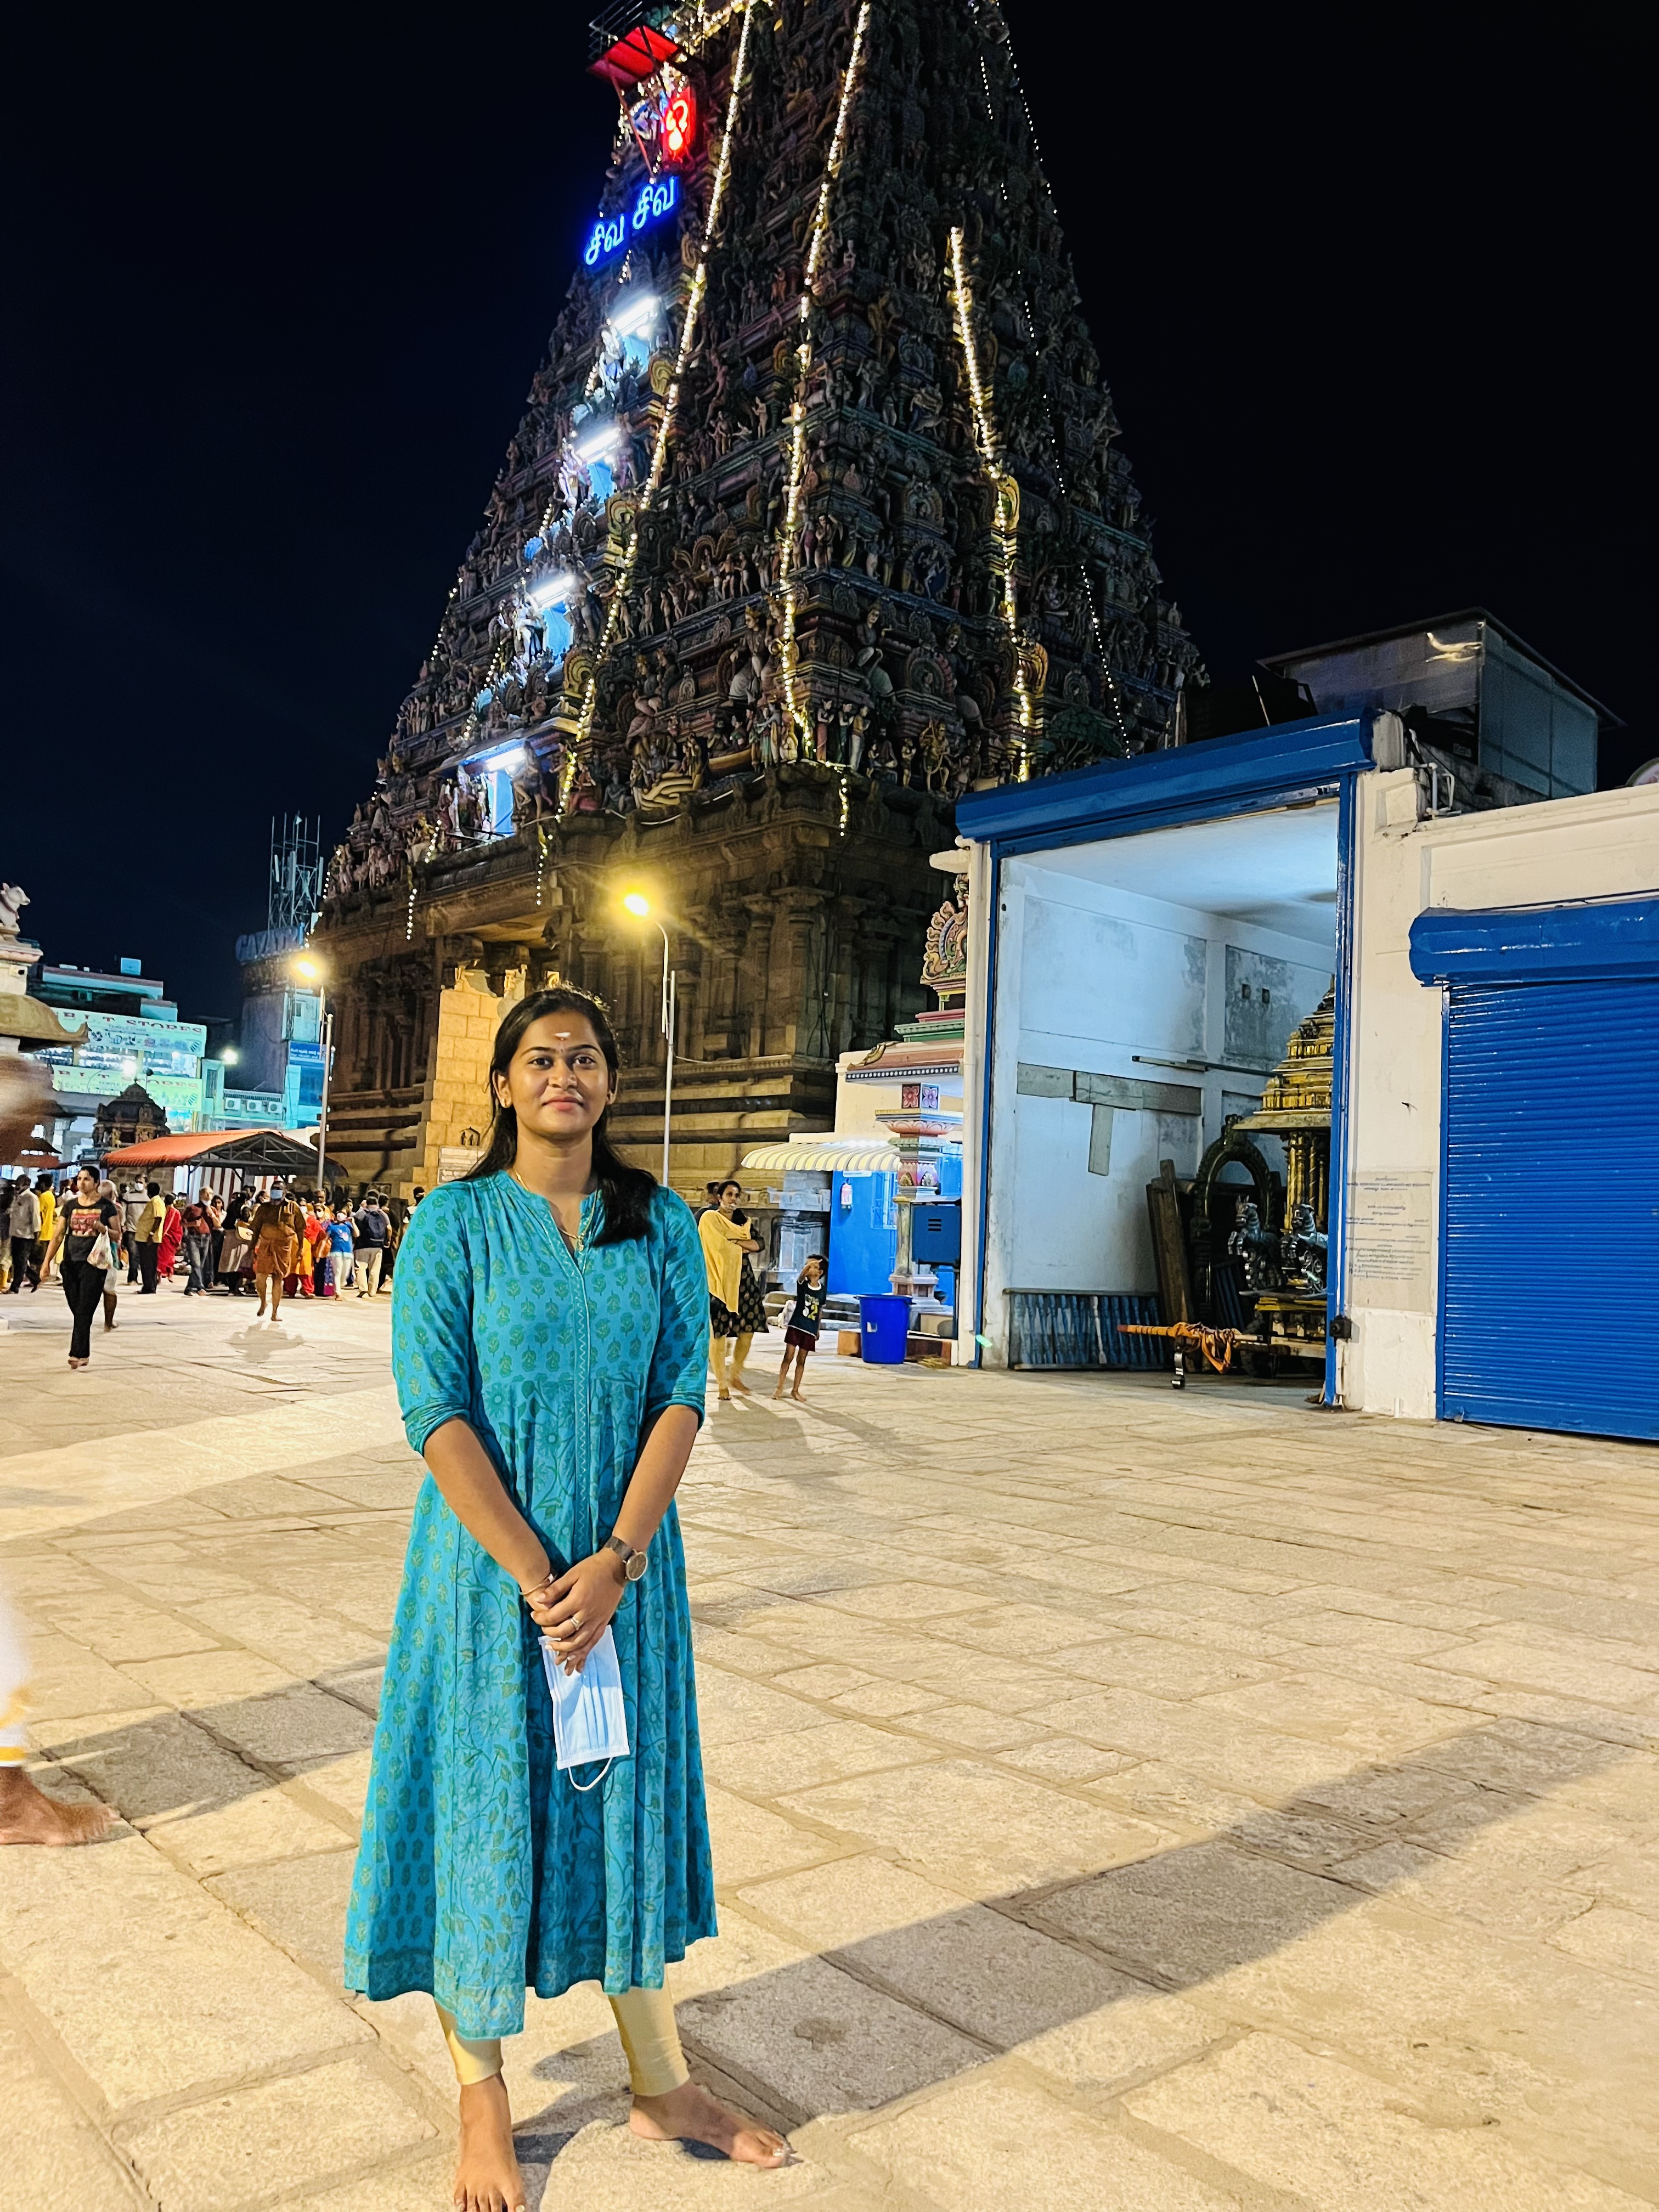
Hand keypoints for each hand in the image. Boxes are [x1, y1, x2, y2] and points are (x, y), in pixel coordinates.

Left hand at [529, 1550, 623, 1673]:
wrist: (617, 1568)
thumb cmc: (593, 1568)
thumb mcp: (572, 1573)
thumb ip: (555, 1589)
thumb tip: (538, 1600)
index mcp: (578, 1600)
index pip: (554, 1616)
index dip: (541, 1619)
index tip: (534, 1616)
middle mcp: (587, 1614)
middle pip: (565, 1632)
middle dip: (551, 1635)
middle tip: (543, 1633)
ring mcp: (597, 1621)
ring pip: (579, 1643)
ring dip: (565, 1651)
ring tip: (555, 1655)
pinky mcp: (603, 1623)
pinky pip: (593, 1642)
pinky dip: (583, 1654)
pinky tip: (577, 1662)